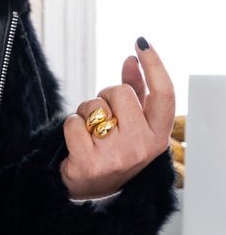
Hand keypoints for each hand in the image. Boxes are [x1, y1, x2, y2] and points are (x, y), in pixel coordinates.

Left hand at [59, 38, 174, 199]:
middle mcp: (143, 146)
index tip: (141, 43)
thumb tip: (131, 59)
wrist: (90, 190)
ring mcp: (117, 156)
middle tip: (103, 119)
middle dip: (105, 97)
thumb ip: (135, 92)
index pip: (164, 94)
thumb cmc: (112, 150)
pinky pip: (72, 122)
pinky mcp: (89, 162)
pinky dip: (70, 127)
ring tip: (90, 133)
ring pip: (93, 105)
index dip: (155, 65)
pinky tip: (77, 143)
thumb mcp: (130, 123)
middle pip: (120, 91)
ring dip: (85, 113)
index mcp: (158, 136)